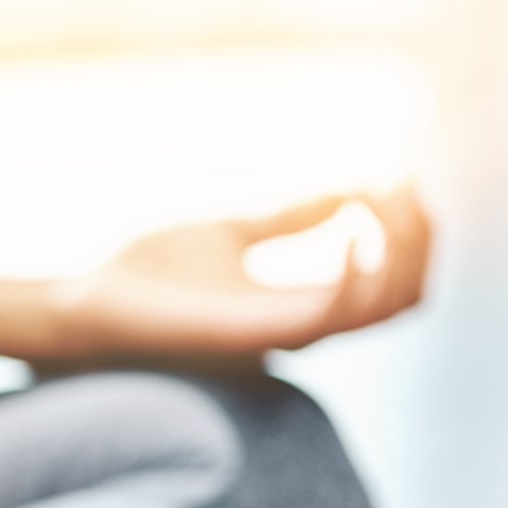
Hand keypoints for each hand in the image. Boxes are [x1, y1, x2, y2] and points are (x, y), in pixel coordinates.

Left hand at [50, 186, 432, 361]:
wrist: (87, 299)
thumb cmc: (150, 274)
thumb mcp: (235, 234)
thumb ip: (291, 220)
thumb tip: (348, 191)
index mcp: (300, 305)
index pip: (393, 285)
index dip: (414, 232)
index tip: (402, 173)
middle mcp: (302, 326)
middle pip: (406, 298)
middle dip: (420, 236)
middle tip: (401, 181)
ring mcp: (282, 333)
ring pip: (386, 307)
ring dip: (402, 246)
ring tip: (382, 194)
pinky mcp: (253, 333)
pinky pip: (333, 313)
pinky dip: (359, 270)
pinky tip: (353, 224)